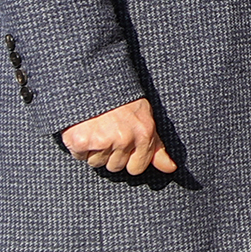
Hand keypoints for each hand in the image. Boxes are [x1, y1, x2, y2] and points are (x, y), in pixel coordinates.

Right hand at [60, 98, 177, 174]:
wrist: (95, 82)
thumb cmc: (122, 101)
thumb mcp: (145, 119)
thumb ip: (156, 147)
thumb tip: (171, 169)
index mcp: (144, 133)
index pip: (137, 168)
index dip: (129, 159)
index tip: (124, 146)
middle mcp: (125, 139)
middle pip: (116, 167)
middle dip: (111, 154)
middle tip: (108, 132)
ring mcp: (103, 141)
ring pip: (97, 163)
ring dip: (95, 150)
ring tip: (97, 129)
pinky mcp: (81, 141)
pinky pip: (80, 156)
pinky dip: (79, 146)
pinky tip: (84, 129)